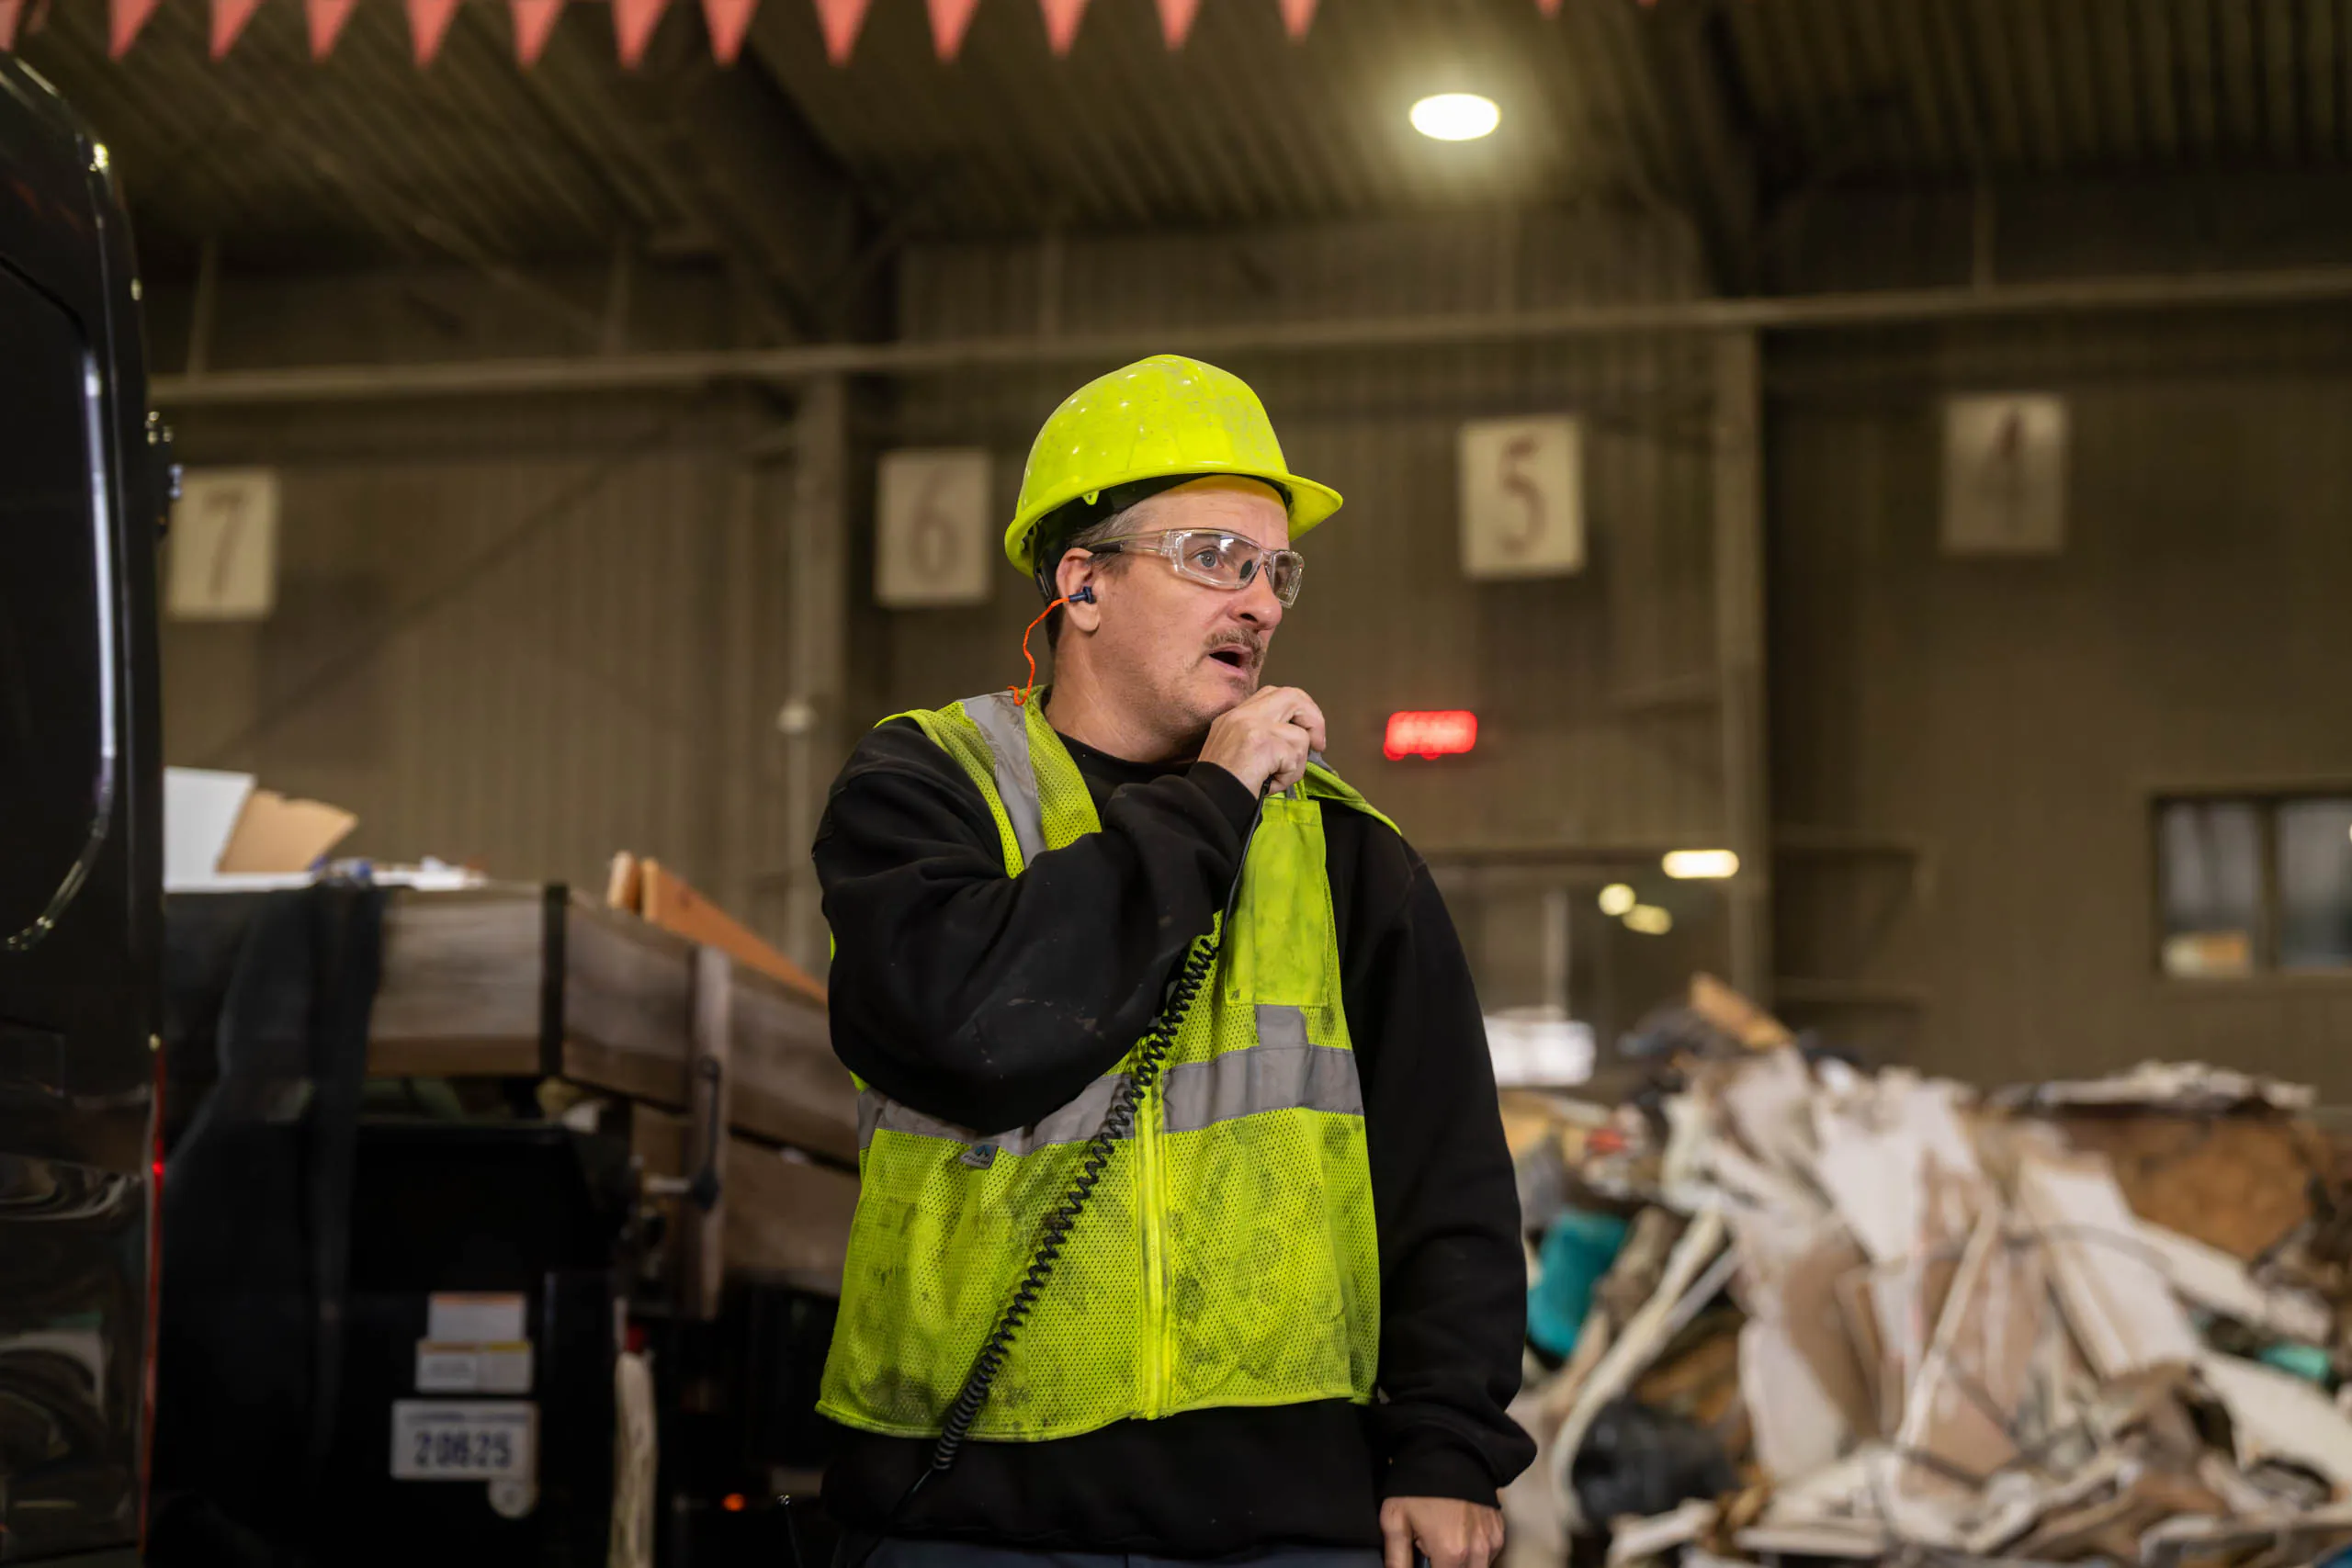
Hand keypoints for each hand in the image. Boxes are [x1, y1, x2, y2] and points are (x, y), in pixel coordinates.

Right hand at [1199, 686, 1325, 797]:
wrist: (1207, 802)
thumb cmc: (1222, 784)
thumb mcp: (1234, 749)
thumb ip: (1260, 735)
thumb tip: (1296, 737)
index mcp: (1234, 715)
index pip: (1273, 694)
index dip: (1297, 709)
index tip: (1305, 730)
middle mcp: (1243, 715)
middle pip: (1293, 696)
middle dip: (1314, 719)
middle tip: (1318, 743)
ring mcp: (1253, 726)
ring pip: (1299, 736)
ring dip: (1295, 763)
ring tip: (1275, 777)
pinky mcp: (1263, 743)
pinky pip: (1295, 757)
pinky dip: (1288, 776)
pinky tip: (1270, 784)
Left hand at [1380, 1496, 1504, 1567]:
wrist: (1446, 1451)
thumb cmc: (1418, 1486)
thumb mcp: (1395, 1520)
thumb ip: (1397, 1558)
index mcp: (1452, 1554)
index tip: (1425, 1559)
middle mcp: (1478, 1551)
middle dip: (1447, 1566)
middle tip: (1432, 1551)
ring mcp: (1492, 1540)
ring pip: (1479, 1567)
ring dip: (1463, 1563)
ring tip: (1446, 1540)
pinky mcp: (1500, 1529)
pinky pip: (1489, 1553)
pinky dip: (1476, 1551)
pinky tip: (1460, 1533)